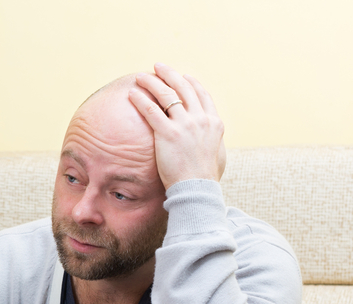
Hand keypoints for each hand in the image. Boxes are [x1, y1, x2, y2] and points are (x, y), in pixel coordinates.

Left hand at [129, 63, 226, 188]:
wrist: (197, 188)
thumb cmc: (206, 178)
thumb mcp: (219, 155)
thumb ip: (215, 144)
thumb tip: (215, 143)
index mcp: (214, 122)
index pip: (202, 95)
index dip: (191, 83)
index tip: (182, 76)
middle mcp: (201, 119)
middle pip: (184, 88)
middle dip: (170, 75)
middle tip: (159, 67)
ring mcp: (185, 125)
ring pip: (166, 95)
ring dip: (152, 82)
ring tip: (141, 76)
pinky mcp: (168, 133)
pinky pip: (151, 110)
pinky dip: (141, 99)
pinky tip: (132, 93)